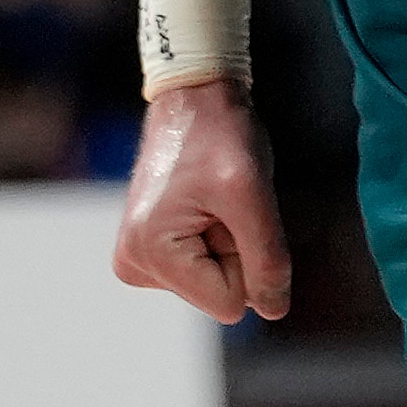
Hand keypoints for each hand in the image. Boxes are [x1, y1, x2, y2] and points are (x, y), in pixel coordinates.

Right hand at [114, 77, 291, 322]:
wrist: (195, 96)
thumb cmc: (222, 135)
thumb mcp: (253, 195)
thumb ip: (266, 259)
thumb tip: (274, 310)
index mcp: (151, 254)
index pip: (230, 302)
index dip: (247, 257)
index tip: (230, 208)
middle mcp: (133, 263)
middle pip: (219, 293)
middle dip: (234, 248)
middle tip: (222, 199)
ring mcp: (137, 257)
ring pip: (213, 279)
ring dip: (227, 239)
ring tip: (213, 196)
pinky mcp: (148, 248)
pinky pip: (203, 264)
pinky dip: (216, 234)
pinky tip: (203, 200)